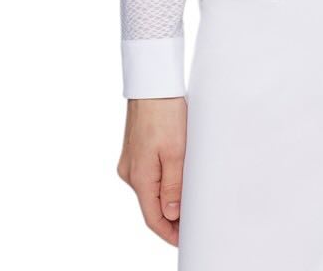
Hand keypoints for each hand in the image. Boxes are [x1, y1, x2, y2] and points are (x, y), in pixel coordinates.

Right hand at [116, 96, 187, 245]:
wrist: (152, 83)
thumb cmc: (164, 112)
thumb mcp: (176, 151)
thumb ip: (173, 185)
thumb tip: (170, 215)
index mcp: (139, 177)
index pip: (153, 218)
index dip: (169, 232)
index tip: (184, 239)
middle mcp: (130, 172)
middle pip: (150, 205)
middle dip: (170, 217)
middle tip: (192, 222)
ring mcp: (131, 161)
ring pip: (150, 189)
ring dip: (167, 198)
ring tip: (188, 201)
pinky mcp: (135, 150)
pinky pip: (149, 175)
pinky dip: (161, 182)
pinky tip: (176, 178)